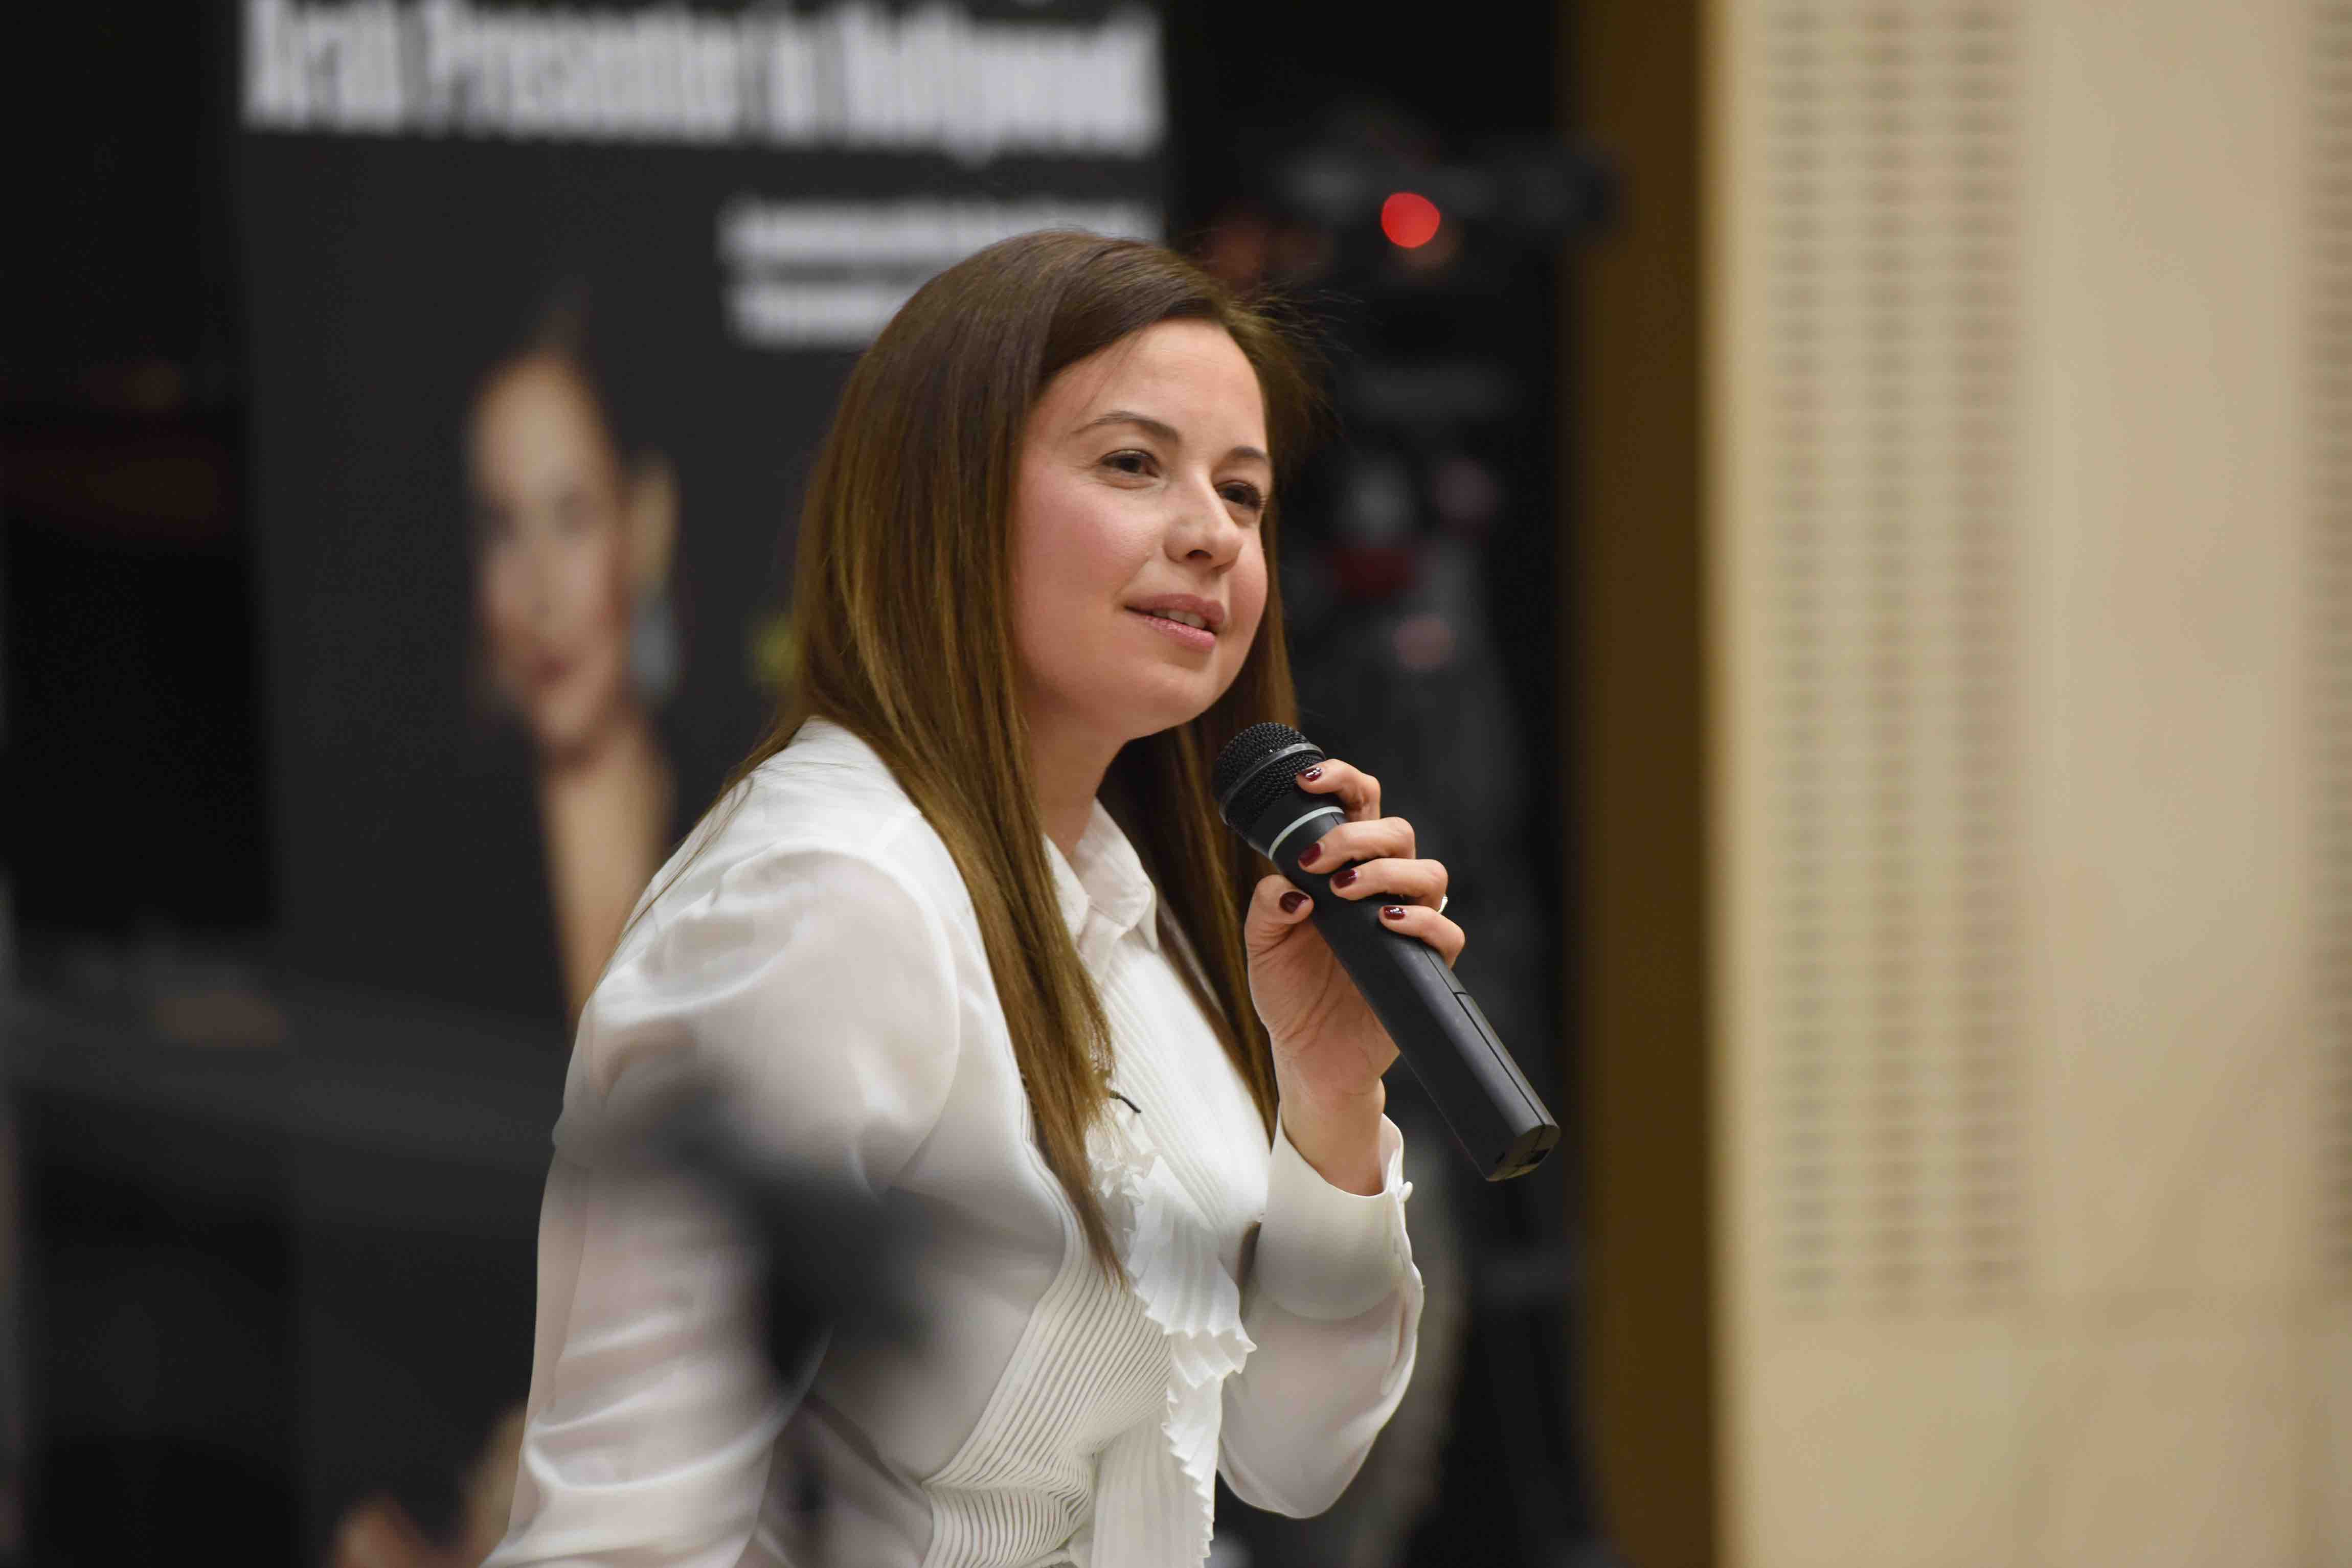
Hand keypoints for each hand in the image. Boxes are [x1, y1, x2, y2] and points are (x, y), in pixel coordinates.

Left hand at [1241, 758, 1464, 1191]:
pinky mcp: (1425, 965)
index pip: (1358, 807)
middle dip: (1357, 834)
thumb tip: (1293, 885)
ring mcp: (1407, 925)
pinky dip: (1418, 921)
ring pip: (1429, 873)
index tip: (1307, 782)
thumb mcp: (1261, 944)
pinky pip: (1445, 932)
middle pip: (1398, 831)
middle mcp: (1382, 889)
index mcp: (1344, 869)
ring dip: (1385, 871)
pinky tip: (1381, 922)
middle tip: (1317, 859)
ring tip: (1342, 892)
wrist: (1308, 1057)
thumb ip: (1267, 906)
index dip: (1341, 781)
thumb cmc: (1290, 992)